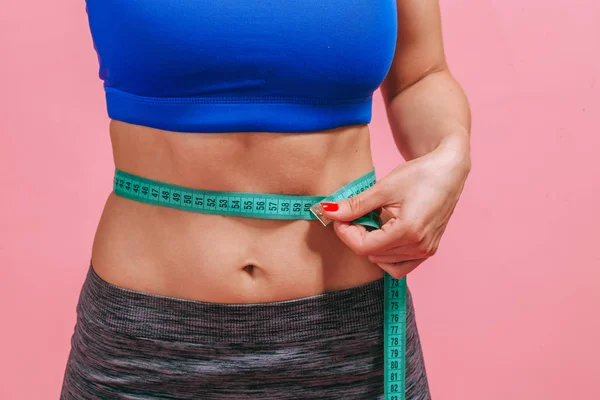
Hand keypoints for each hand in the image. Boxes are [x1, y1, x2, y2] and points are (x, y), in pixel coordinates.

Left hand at [320, 137, 470, 278]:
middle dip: (356, 236)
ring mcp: (425, 251)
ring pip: (384, 263)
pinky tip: (383, 234)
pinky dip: (386, 255)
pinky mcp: (428, 250)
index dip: (345, 233)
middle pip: (372, 254)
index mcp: (408, 232)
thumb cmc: (421, 174)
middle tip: (353, 215)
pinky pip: (400, 265)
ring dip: (371, 245)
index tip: (339, 217)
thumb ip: (356, 204)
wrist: (449, 170)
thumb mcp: (384, 188)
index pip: (364, 247)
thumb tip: (329, 211)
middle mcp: (419, 246)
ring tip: (371, 221)